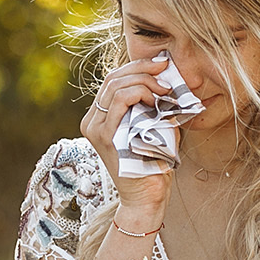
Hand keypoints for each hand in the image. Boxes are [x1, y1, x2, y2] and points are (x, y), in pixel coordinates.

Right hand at [81, 56, 175, 223]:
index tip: (162, 63)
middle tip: (165, 67)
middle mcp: (92, 121)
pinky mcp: (103, 136)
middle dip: (142, 68)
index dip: (137, 66)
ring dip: (144, 81)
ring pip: (115, 86)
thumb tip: (167, 77)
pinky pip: (119, 101)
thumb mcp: (153, 126)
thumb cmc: (153, 163)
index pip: (114, 80)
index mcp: (100, 117)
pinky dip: (139, 93)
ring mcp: (95, 128)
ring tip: (164, 89)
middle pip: (113, 79)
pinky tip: (156, 99)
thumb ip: (153, 104)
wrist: (147, 196)